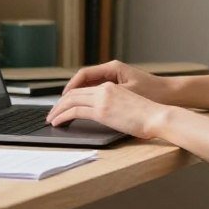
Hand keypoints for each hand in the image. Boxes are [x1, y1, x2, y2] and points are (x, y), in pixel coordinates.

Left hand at [46, 82, 173, 139]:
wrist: (158, 116)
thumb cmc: (149, 115)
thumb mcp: (129, 105)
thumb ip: (115, 106)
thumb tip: (108, 117)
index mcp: (111, 86)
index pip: (83, 89)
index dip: (70, 97)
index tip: (62, 106)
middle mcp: (104, 89)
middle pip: (73, 93)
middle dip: (59, 104)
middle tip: (52, 113)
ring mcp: (102, 99)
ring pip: (70, 100)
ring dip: (57, 110)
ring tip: (50, 119)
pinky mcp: (101, 111)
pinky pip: (74, 111)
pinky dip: (62, 116)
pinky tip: (57, 122)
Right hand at [62, 60, 169, 102]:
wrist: (171, 95)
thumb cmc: (152, 93)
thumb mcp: (125, 96)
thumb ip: (105, 98)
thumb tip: (84, 103)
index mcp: (112, 69)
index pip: (83, 75)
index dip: (70, 88)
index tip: (61, 100)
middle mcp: (112, 71)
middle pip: (84, 80)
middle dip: (70, 94)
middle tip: (58, 108)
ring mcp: (116, 79)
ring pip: (90, 86)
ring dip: (78, 97)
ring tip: (66, 109)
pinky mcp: (120, 87)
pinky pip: (98, 91)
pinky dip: (89, 99)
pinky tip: (84, 109)